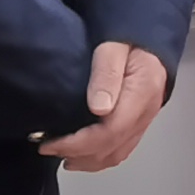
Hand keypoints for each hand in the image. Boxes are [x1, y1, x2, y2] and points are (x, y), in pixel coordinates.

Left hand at [40, 42, 169, 172]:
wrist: (147, 34)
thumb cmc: (127, 36)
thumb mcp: (112, 46)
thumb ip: (107, 74)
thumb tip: (98, 109)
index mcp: (142, 92)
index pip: (111, 131)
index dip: (78, 144)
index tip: (50, 143)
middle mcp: (147, 111)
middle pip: (113, 147)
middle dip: (78, 154)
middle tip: (47, 148)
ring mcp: (146, 118)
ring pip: (118, 153)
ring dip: (88, 160)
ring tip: (61, 155)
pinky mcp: (141, 121)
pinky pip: (122, 148)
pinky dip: (100, 156)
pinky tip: (82, 154)